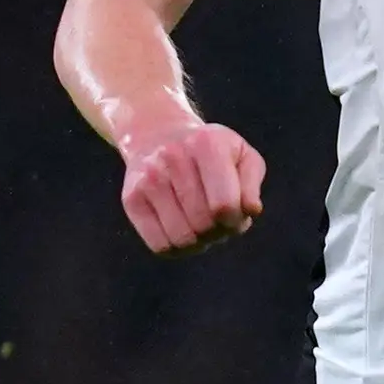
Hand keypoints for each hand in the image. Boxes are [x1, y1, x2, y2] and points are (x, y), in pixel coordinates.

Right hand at [117, 117, 266, 254]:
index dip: (236, 221)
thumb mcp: (241, 155)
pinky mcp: (132, 199)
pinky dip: (177, 249)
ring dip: (199, 243)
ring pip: (182, 239)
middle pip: (204, 224)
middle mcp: (172, 158)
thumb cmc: (210, 153)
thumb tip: (250, 211)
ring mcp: (148, 179)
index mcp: (206, 144)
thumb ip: (251, 184)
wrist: (157, 135)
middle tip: (219, 221)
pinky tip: (183, 232)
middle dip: (219, 231)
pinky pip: (160, 246)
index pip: (224, 205)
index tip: (235, 215)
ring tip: (202, 226)